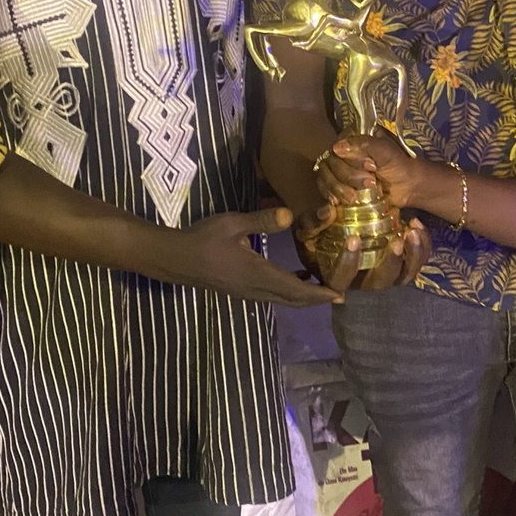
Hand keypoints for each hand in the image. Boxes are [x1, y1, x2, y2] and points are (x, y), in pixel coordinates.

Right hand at [172, 208, 340, 306]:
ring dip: (303, 296)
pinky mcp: (240, 290)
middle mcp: (256, 289)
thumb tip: (290, 215)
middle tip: (337, 292)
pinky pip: (272, 295)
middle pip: (293, 300)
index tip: (339, 294)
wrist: (176, 259)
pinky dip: (288, 290)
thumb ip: (262, 220)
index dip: (319, 294)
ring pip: (283, 299)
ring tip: (321, 285)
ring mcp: (247, 292)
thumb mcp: (232, 224)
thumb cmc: (203, 240)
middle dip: (316, 298)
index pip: (296, 290)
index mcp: (258, 275)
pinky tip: (294, 276)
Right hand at [296, 196, 431, 293]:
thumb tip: (328, 211)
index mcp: (337, 277)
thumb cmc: (319, 234)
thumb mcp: (308, 227)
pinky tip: (416, 223)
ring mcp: (386, 274)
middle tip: (396, 240)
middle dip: (390, 263)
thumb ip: (313, 222)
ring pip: (404, 274)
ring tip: (411, 231)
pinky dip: (422, 245)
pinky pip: (418, 260)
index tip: (353, 238)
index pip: (341, 279)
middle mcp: (364, 281)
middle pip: (381, 282)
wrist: (341, 229)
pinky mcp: (403, 264)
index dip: (348, 263)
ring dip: (412, 255)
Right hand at [316, 134, 424, 208]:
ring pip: (325, 176)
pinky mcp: (339, 186)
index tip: (372, 167)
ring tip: (356, 197)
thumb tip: (336, 148)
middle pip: (330, 163)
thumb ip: (363, 144)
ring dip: (339, 188)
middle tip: (371, 182)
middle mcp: (343, 152)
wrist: (408, 187)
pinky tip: (337, 202)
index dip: (351, 159)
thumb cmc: (399, 165)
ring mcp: (339, 170)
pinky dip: (330, 194)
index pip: (337, 146)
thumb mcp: (384, 150)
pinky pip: (324, 188)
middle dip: (349, 176)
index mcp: (353, 138)